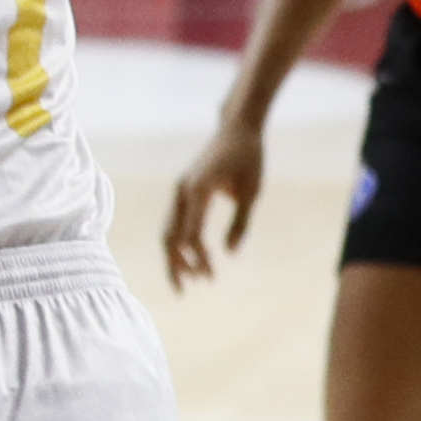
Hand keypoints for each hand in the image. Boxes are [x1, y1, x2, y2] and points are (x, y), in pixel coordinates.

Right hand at [160, 123, 262, 284]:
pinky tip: (190, 258)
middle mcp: (182, 191)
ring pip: (168, 230)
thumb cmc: (249, 159)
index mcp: (197, 190)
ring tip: (188, 281)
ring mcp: (179, 191)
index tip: (211, 277)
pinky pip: (174, 222)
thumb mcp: (252, 192)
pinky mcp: (183, 192)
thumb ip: (240, 223)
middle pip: (169, 235)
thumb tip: (229, 253)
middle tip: (186, 291)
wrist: (237, 129)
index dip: (198, 258)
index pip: (191, 233)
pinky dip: (179, 243)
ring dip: (175, 257)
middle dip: (176, 265)